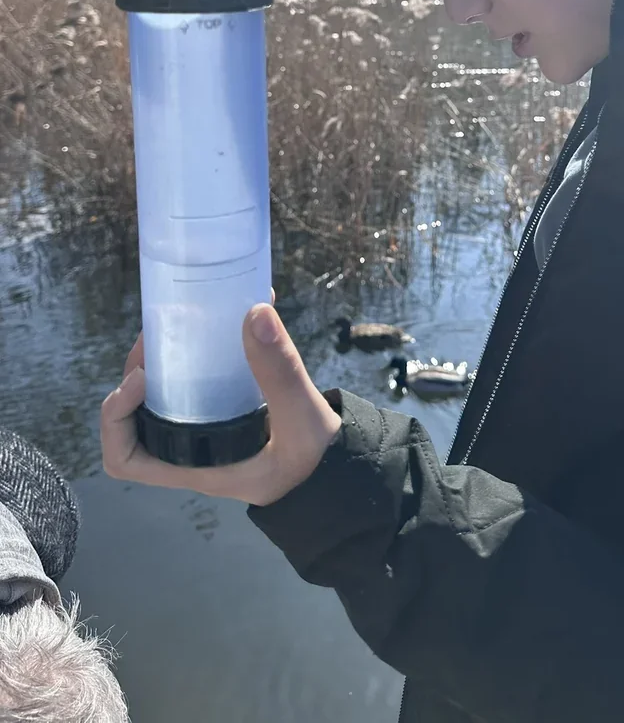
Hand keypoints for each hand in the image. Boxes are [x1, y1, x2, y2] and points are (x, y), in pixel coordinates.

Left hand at [100, 298, 341, 506]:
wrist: (343, 472)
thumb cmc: (316, 464)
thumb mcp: (301, 421)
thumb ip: (281, 373)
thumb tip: (254, 312)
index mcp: (194, 467)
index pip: (125, 458)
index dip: (118, 417)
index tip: (141, 379)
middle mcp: (190, 451)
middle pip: (137, 414)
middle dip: (140, 371)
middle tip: (163, 331)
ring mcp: (205, 431)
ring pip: (164, 394)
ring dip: (166, 357)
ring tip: (185, 320)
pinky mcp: (225, 411)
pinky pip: (197, 381)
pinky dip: (200, 351)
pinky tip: (226, 318)